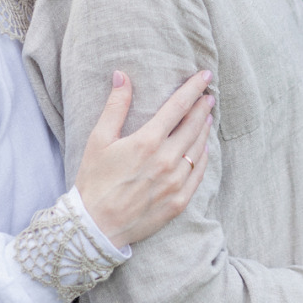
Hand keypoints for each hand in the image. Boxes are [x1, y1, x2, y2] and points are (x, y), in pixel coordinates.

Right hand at [75, 69, 212, 248]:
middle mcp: (166, 160)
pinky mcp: (179, 202)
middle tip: (208, 95)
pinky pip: (198, 174)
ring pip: (198, 149)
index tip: (204, 75)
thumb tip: (122, 76)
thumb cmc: (94, 181)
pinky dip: (203, 158)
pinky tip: (203, 150)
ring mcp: (175, 182)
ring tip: (207, 118)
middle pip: (193, 125)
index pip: (178, 106)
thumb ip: (115, 106)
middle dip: (202, 107)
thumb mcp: (99, 140)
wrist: (95, 227)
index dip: (193, 88)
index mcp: (147, 142)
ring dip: (204, 130)